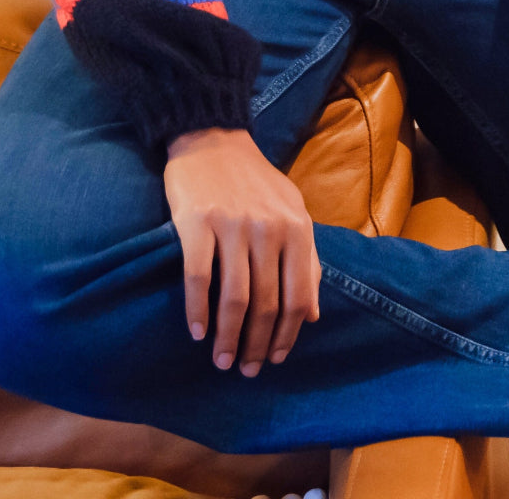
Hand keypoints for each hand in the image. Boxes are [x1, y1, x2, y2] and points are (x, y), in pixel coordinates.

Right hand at [164, 127, 320, 376]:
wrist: (212, 137)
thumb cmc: (255, 180)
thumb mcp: (293, 210)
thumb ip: (307, 258)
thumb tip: (313, 315)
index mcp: (297, 227)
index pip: (298, 297)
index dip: (288, 336)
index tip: (276, 359)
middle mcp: (268, 229)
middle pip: (266, 305)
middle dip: (257, 346)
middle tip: (246, 370)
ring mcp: (232, 226)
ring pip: (234, 299)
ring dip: (227, 338)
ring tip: (221, 360)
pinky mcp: (197, 223)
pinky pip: (198, 278)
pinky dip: (197, 311)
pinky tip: (196, 332)